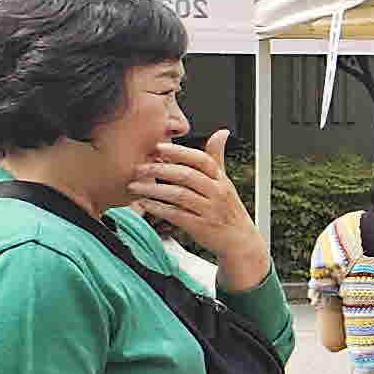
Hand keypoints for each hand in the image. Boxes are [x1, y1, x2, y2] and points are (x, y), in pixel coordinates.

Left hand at [130, 131, 269, 293]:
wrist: (240, 240)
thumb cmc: (227, 208)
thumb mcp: (225, 181)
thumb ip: (217, 157)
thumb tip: (221, 133)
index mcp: (220, 179)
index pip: (201, 160)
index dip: (179, 153)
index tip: (158, 148)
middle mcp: (217, 193)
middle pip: (187, 176)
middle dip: (160, 170)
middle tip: (138, 168)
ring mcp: (209, 210)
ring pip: (178, 195)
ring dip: (153, 189)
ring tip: (134, 186)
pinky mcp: (200, 226)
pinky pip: (176, 214)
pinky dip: (158, 208)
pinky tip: (144, 203)